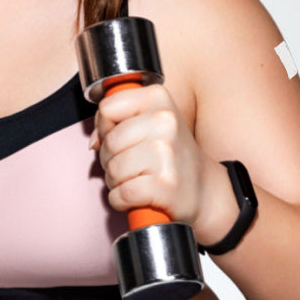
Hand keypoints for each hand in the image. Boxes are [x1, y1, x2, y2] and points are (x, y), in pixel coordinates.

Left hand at [88, 83, 234, 242]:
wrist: (205, 190)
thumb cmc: (170, 156)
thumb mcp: (148, 125)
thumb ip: (114, 123)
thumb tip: (94, 142)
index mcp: (158, 98)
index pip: (107, 107)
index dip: (106, 127)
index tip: (122, 138)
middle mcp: (164, 121)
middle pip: (108, 142)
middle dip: (110, 159)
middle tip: (132, 164)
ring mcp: (165, 153)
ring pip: (112, 169)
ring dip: (116, 182)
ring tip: (137, 179)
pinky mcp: (164, 184)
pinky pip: (120, 194)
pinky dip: (121, 200)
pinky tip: (139, 196)